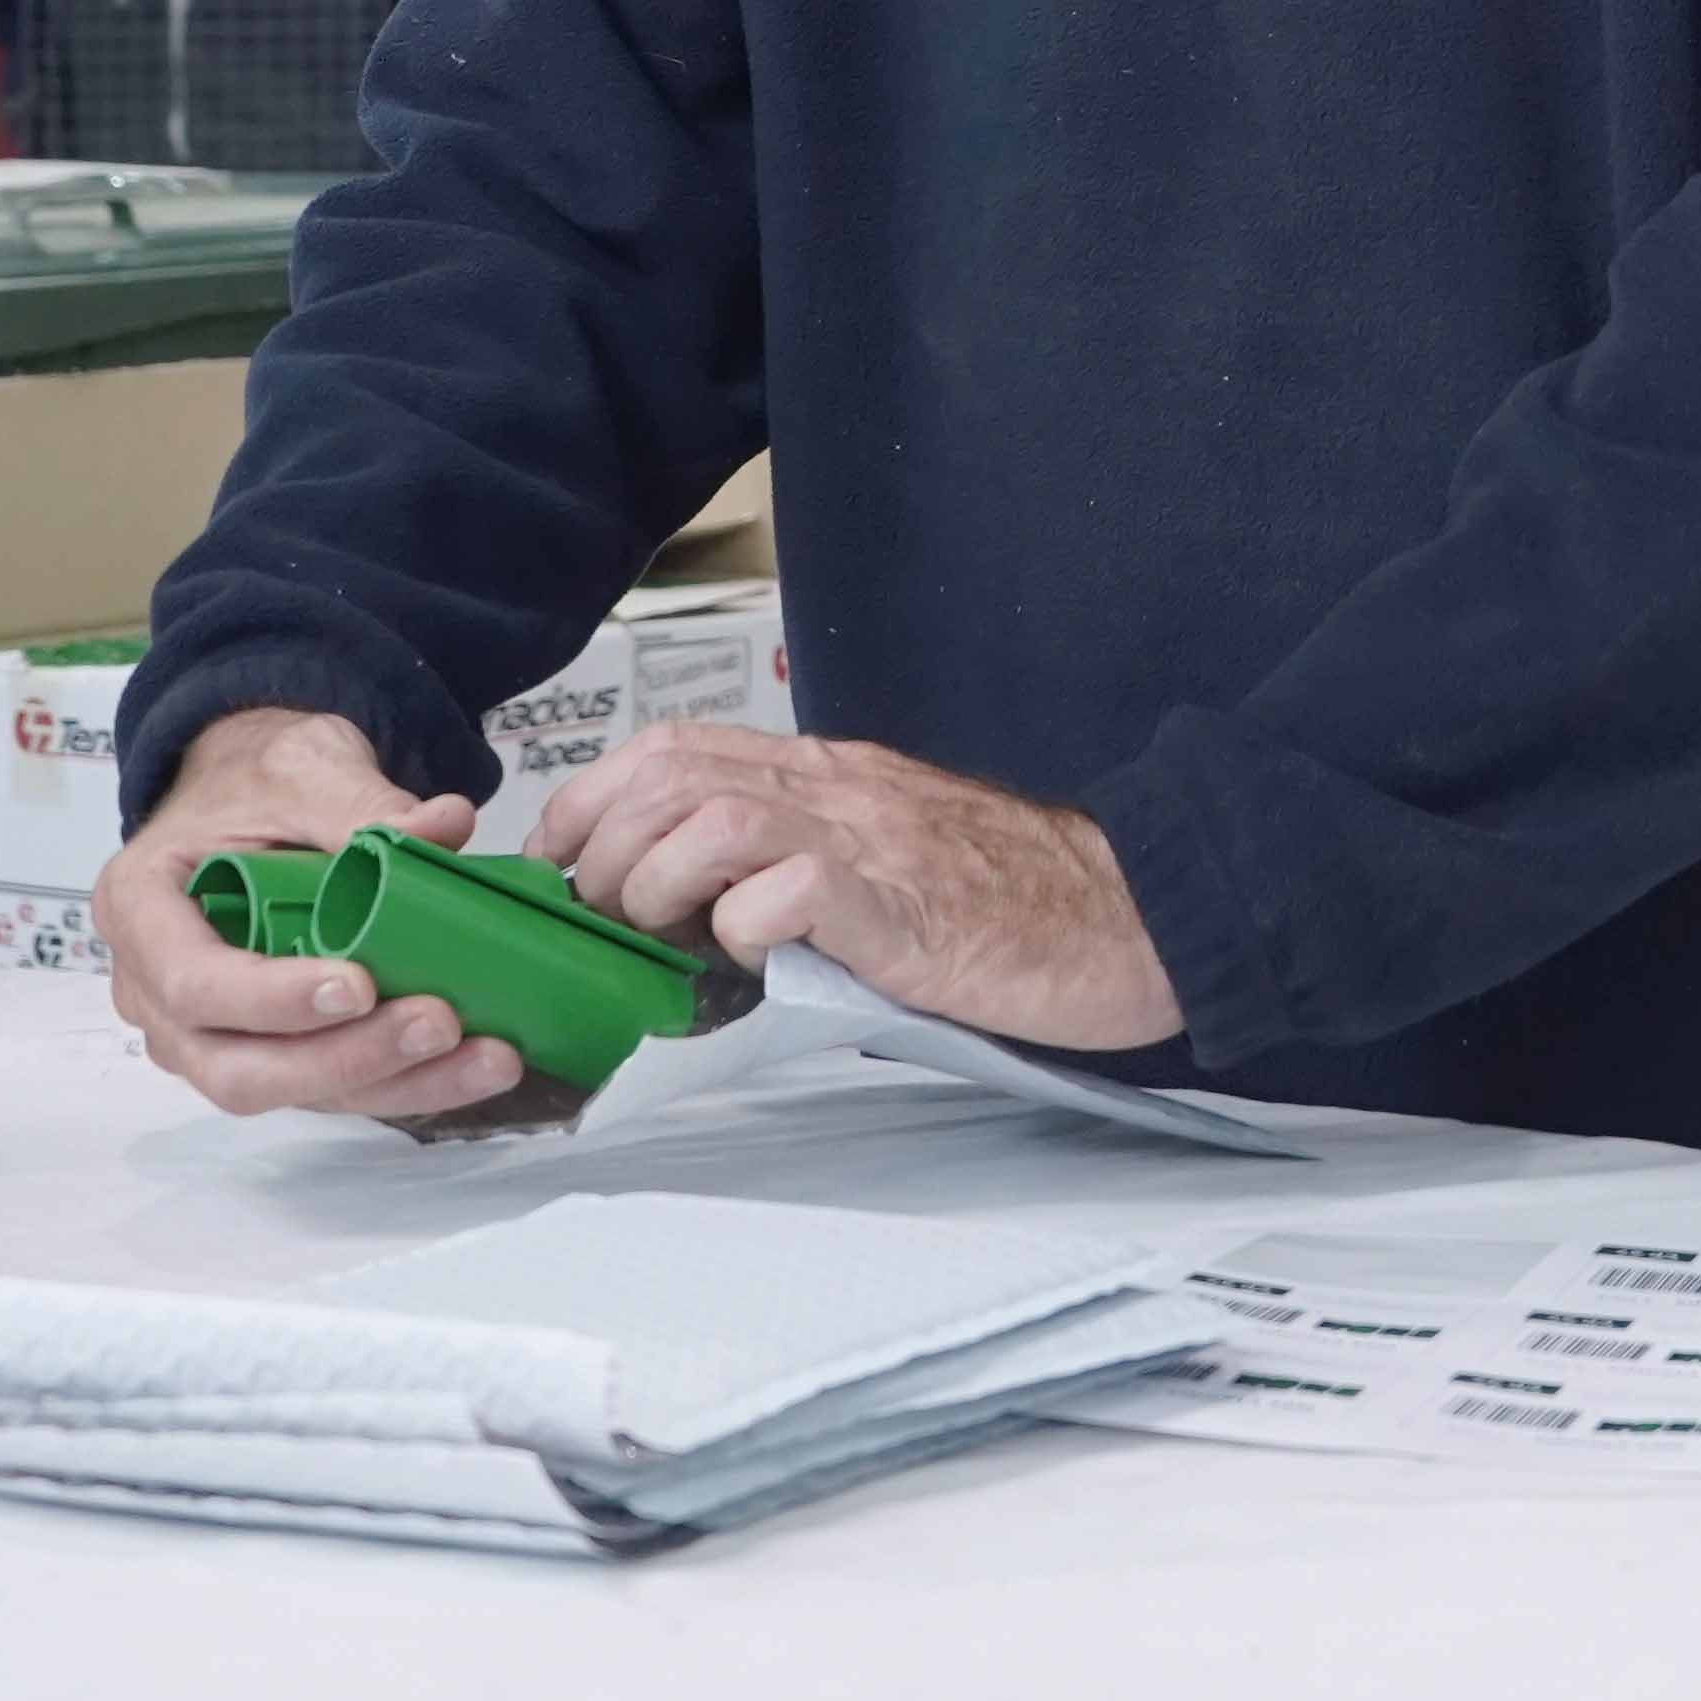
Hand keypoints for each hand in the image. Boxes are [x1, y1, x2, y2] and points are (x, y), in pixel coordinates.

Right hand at [91, 705, 526, 1120]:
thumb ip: (361, 803)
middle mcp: (157, 992)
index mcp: (140, 910)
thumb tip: (445, 825)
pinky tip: (474, 1063)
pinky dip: (403, 1082)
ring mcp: (208, 1035)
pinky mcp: (268, 1053)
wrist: (252, 793)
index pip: (192, 982)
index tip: (359, 986)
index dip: (271, 999)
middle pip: (235, 1068)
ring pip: (289, 1092)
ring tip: (487, 1056)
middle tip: (439, 1023)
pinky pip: (328, 1087)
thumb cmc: (256, 781)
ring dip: (391, 1083)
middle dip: (344, 1058)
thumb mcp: (300, 769)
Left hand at [530, 727, 1181, 1051]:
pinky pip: (793, 891)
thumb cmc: (1013, 903)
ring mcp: (873, 843)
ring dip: (659, 882)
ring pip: (713, 818)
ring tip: (669, 936)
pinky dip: (746, 926)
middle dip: (604, 843)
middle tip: (607, 912)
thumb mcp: (886, 862)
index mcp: (831, 776)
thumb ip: (801, 865)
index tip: (565, 861)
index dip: (594, 797)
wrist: (1135, 914)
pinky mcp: (906, 908)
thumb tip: (700, 913)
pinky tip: (755, 956)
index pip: (675, 744)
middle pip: (672, 770)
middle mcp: (841, 791)